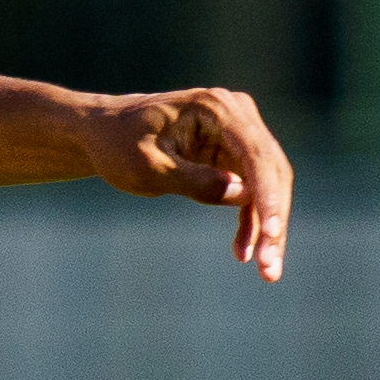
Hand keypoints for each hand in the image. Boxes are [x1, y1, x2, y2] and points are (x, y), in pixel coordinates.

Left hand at [88, 85, 292, 281]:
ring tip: (267, 271)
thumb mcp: (147, 167)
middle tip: (271, 269)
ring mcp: (238, 134)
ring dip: (268, 229)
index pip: (255, 155)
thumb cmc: (119, 145)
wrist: (105, 133)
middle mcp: (236, 114)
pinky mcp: (233, 155)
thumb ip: (194, 180)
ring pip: (267, 185)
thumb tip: (243, 194)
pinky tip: (243, 253)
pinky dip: (249, 222)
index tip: (273, 233)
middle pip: (270, 171)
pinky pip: (251, 191)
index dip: (267, 196)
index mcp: (216, 108)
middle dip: (273, 221)